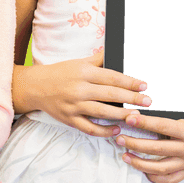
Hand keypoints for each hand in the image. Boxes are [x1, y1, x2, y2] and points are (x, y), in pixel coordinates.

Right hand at [14, 51, 149, 136]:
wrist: (35, 87)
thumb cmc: (60, 73)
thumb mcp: (79, 62)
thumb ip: (99, 59)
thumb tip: (116, 52)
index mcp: (83, 72)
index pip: (111, 77)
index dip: (129, 82)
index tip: (144, 86)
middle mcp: (79, 89)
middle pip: (110, 95)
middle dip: (131, 98)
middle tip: (148, 101)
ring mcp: (74, 106)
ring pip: (102, 112)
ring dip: (121, 115)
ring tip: (137, 116)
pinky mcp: (69, 119)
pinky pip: (89, 128)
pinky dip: (104, 130)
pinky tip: (116, 129)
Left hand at [117, 114, 183, 182]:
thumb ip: (168, 116)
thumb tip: (142, 111)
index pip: (162, 126)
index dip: (144, 123)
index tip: (129, 118)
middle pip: (156, 149)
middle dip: (135, 144)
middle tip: (120, 139)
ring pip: (160, 167)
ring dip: (139, 163)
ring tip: (125, 156)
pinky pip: (169, 179)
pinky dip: (154, 177)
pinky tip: (142, 170)